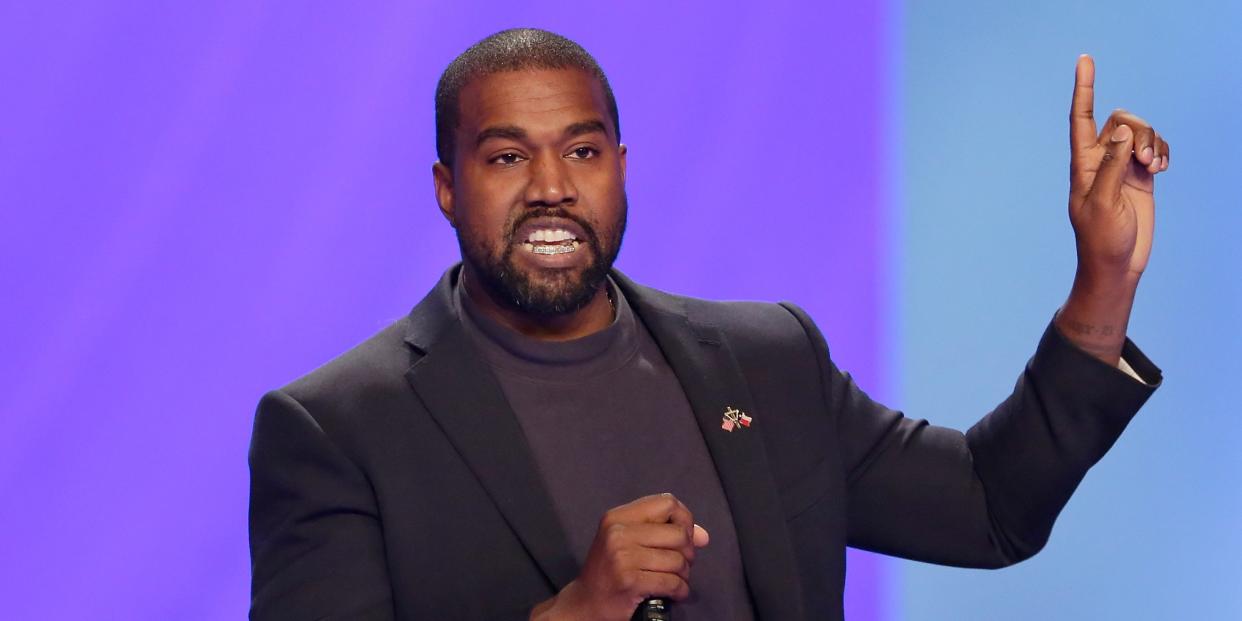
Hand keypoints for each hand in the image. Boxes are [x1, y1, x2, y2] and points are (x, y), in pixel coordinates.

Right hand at [530, 494, 710, 620]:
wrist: (585, 604)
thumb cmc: (609, 570)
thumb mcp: (627, 541)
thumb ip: (664, 531)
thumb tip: (703, 536)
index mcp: (618, 517)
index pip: (666, 502)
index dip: (684, 519)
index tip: (682, 537)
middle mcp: (618, 532)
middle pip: (678, 532)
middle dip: (687, 552)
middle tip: (680, 563)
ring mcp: (623, 557)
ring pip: (678, 560)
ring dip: (684, 574)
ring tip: (674, 579)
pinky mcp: (630, 581)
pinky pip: (672, 582)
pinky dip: (680, 590)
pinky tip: (675, 593)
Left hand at [1056, 54, 1170, 363]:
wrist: (1116, 265)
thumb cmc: (1101, 239)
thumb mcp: (1103, 203)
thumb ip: (1113, 166)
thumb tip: (1124, 132)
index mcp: (1083, 165)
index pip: (1081, 119)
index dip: (1083, 89)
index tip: (1084, 59)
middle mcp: (1100, 161)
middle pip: (1121, 120)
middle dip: (1140, 131)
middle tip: (1147, 160)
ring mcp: (1122, 167)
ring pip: (1140, 132)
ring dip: (1154, 142)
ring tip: (1156, 167)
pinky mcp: (1140, 176)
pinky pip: (1154, 147)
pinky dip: (1163, 151)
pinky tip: (1162, 169)